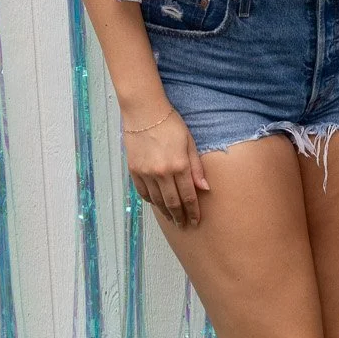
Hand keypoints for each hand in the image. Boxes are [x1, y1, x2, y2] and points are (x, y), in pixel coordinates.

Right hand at [123, 105, 208, 225]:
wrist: (144, 112)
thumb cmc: (171, 124)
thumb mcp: (189, 142)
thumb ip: (196, 167)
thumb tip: (204, 189)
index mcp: (179, 165)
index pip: (188, 196)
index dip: (193, 212)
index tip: (196, 221)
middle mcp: (162, 173)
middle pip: (172, 203)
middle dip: (180, 217)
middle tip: (184, 225)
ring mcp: (146, 173)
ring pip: (157, 201)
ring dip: (166, 212)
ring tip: (172, 219)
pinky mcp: (134, 170)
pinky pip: (143, 193)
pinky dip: (151, 201)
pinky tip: (157, 204)